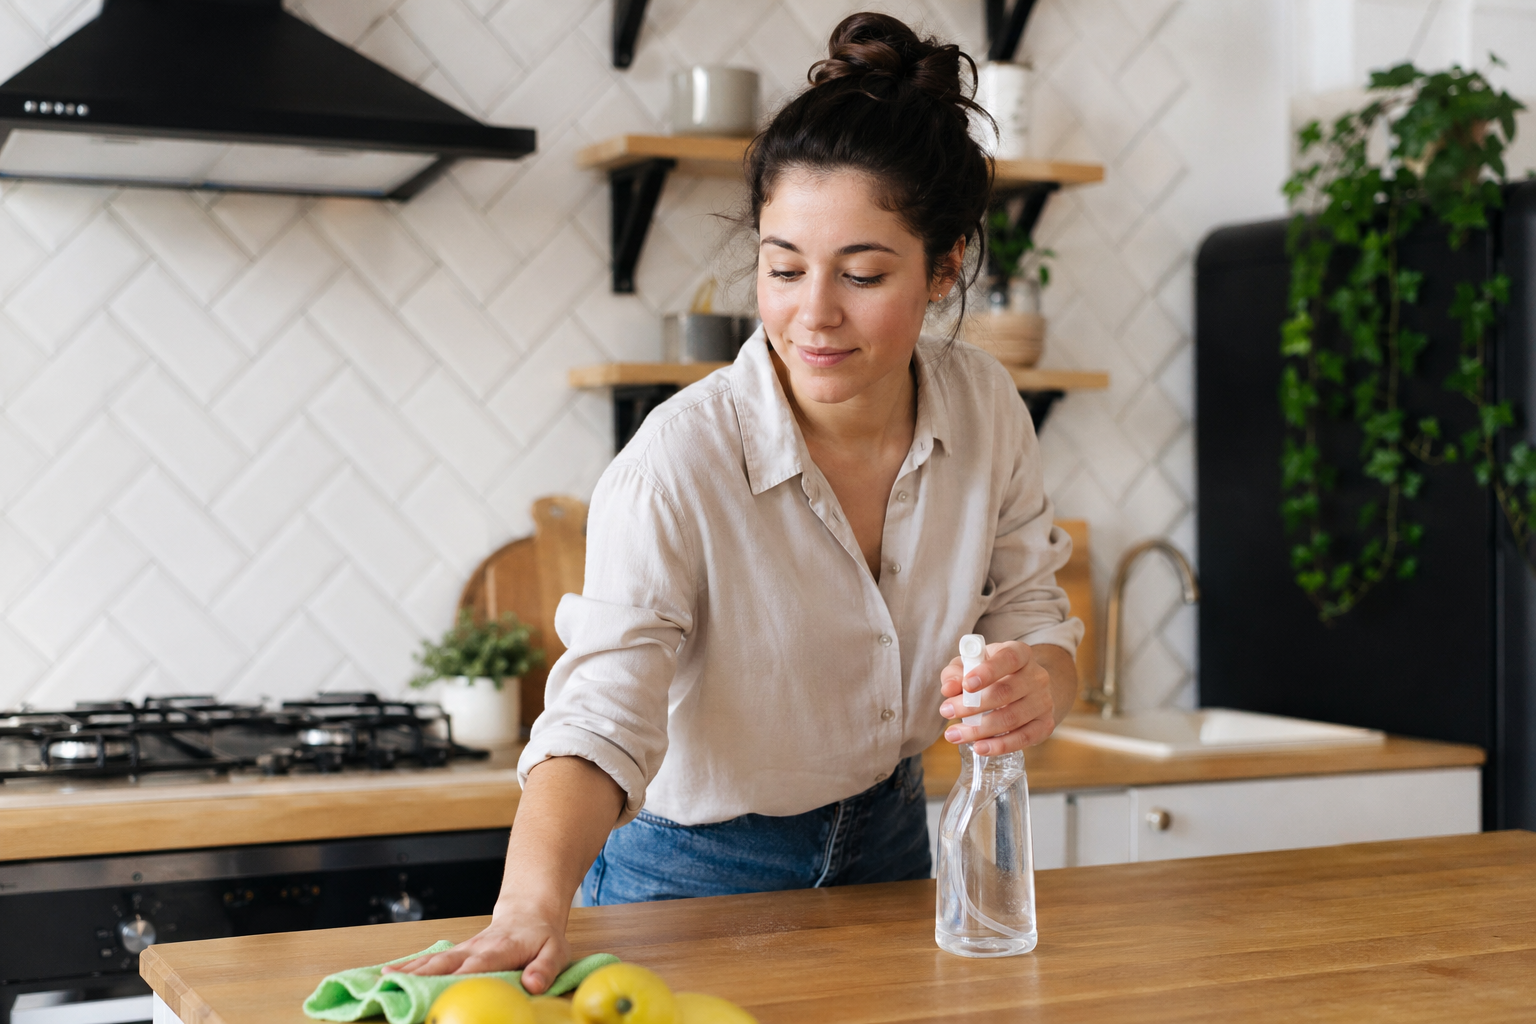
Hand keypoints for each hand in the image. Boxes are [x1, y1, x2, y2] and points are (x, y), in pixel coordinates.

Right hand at [382, 900, 568, 992]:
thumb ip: (545, 969)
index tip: (438, 994)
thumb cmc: (542, 937)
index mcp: (499, 951)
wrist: (530, 912)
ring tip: (381, 980)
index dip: (457, 979)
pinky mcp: (456, 952)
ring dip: (407, 970)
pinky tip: (388, 973)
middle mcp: (475, 949)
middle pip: (445, 962)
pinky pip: (431, 959)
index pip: (475, 966)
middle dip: (419, 975)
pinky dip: (409, 967)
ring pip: (432, 960)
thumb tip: (533, 985)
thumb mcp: (556, 951)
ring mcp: (463, 949)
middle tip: (393, 987)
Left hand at [938, 640, 1056, 754]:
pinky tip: (979, 747)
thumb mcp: (971, 666)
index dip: (988, 672)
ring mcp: (1044, 701)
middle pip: (1006, 692)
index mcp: (1020, 653)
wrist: (1027, 690)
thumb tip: (948, 689)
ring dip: (979, 729)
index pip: (1009, 658)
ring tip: (954, 734)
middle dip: (972, 705)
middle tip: (946, 712)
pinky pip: (1024, 738)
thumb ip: (956, 673)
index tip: (966, 685)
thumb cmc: (992, 675)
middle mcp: (1037, 676)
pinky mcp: (1045, 724)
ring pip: (1012, 718)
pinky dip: (1000, 745)